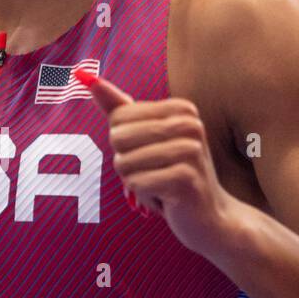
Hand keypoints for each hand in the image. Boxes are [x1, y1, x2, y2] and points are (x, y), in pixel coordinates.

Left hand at [75, 69, 244, 258]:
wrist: (210, 217)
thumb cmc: (175, 175)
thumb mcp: (149, 138)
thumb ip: (120, 108)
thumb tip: (88, 79)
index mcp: (181, 109)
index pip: (118, 117)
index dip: (125, 144)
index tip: (152, 155)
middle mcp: (189, 125)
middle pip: (118, 138)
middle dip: (128, 163)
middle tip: (156, 173)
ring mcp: (190, 151)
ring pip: (124, 163)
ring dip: (136, 182)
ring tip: (162, 185)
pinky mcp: (185, 179)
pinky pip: (135, 184)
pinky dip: (144, 196)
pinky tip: (167, 200)